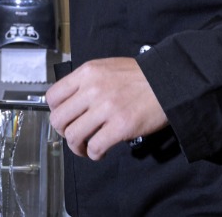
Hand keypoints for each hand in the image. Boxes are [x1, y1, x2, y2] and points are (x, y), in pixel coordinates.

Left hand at [45, 57, 168, 160]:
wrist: (168, 82)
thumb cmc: (140, 76)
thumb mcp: (107, 68)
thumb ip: (87, 82)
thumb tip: (72, 102)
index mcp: (87, 73)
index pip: (53, 96)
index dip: (55, 112)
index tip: (64, 119)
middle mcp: (92, 89)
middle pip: (59, 119)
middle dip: (63, 132)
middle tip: (74, 136)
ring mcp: (106, 108)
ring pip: (73, 136)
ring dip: (77, 147)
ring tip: (86, 148)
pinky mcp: (120, 126)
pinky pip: (95, 147)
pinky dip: (94, 153)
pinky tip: (101, 151)